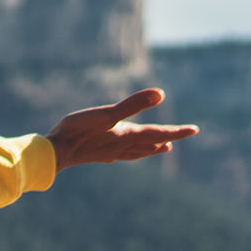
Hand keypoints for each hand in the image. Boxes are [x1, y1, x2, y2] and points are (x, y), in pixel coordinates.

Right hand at [45, 89, 198, 171]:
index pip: (159, 133)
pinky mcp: (96, 155)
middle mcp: (122, 145)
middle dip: (166, 139)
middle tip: (179, 137)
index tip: (195, 130)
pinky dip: (128, 154)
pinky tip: (121, 155)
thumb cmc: (78, 131)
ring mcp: (109, 152)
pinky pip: (119, 155)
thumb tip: (161, 94)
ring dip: (150, 149)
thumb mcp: (106, 114)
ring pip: (136, 151)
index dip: (177, 131)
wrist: (55, 153)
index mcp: (127, 135)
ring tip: (161, 148)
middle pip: (150, 143)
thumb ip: (133, 104)